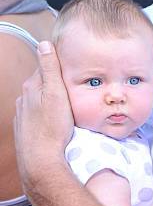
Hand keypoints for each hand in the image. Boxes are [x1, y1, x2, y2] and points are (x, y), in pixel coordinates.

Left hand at [14, 41, 73, 201]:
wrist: (41, 162)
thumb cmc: (52, 128)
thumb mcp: (57, 94)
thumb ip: (51, 68)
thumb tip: (45, 43)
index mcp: (32, 86)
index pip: (46, 67)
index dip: (62, 66)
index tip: (76, 68)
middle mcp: (24, 99)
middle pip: (44, 84)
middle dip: (58, 84)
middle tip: (77, 88)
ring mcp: (23, 115)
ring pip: (41, 100)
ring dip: (53, 100)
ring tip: (69, 105)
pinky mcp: (26, 129)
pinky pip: (39, 115)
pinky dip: (48, 114)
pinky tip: (58, 122)